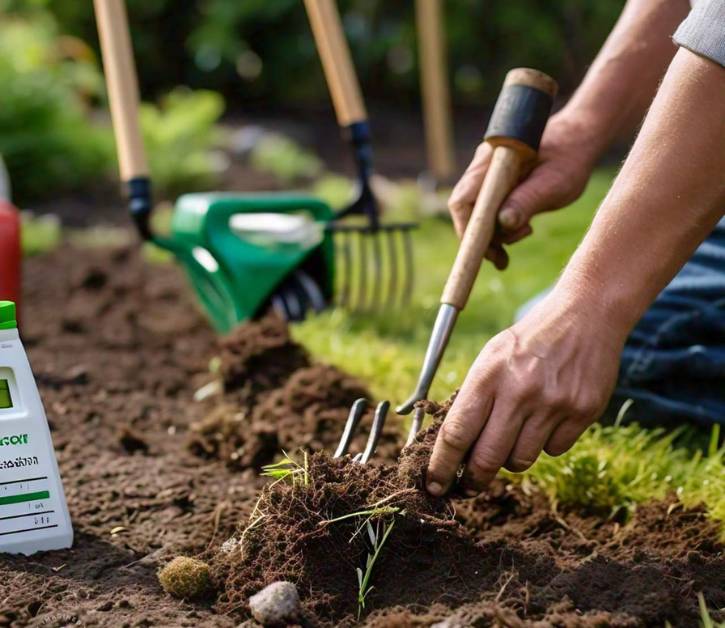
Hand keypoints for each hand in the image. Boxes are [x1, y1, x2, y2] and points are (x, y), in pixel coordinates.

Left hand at [425, 285, 626, 496]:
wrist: (584, 316)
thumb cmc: (528, 342)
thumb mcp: (490, 358)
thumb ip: (472, 399)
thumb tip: (452, 448)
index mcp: (488, 375)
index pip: (456, 433)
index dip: (441, 465)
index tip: (433, 485)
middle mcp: (519, 392)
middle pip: (486, 458)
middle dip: (473, 479)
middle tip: (469, 484)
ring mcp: (553, 404)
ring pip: (520, 461)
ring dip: (511, 458)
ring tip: (516, 431)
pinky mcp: (582, 412)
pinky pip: (553, 451)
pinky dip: (546, 443)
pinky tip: (548, 416)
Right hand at [448, 114, 598, 269]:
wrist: (579, 140)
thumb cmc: (570, 158)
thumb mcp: (555, 183)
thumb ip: (529, 201)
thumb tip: (504, 223)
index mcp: (493, 160)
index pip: (464, 200)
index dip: (468, 229)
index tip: (484, 253)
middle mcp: (484, 166)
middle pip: (466, 209)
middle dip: (482, 237)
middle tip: (502, 258)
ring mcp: (488, 175)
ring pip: (477, 213)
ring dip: (494, 233)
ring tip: (526, 231)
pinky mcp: (496, 184)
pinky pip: (488, 210)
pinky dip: (500, 226)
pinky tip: (522, 230)